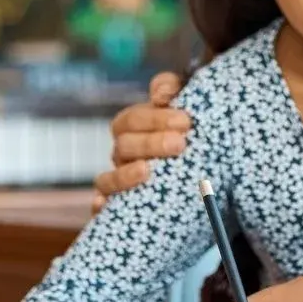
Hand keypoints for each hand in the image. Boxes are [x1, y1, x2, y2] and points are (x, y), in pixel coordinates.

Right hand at [93, 72, 191, 209]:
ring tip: (147, 170)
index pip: (133, 119)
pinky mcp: (118, 210)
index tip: (185, 120)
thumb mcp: (187, 115)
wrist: (202, 188)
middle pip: (124, 145)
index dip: (155, 118)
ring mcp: (119, 183)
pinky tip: (103, 203)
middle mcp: (124, 156)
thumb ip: (172, 91)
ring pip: (108, 178)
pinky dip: (99, 205)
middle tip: (180, 143)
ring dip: (124, 174)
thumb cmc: (192, 142)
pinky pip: (101, 208)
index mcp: (135, 131)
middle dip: (151, 142)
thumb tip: (160, 94)